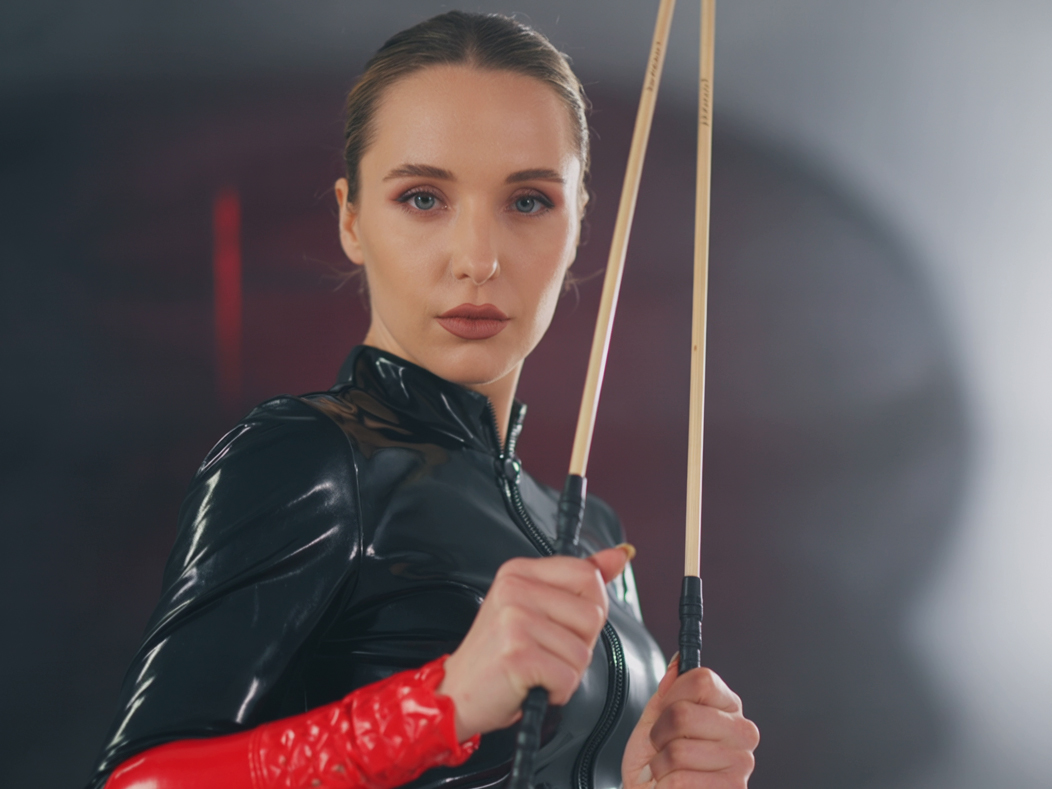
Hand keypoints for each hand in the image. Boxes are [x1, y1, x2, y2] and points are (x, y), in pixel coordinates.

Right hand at [438, 546, 631, 740]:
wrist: (456, 692)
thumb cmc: (498, 654)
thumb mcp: (535, 607)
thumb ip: (578, 581)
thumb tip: (618, 555)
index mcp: (519, 571)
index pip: (587, 576)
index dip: (590, 609)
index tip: (564, 625)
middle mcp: (514, 589)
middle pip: (592, 615)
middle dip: (579, 644)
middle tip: (545, 652)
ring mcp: (514, 620)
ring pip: (583, 652)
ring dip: (567, 672)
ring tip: (536, 669)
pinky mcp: (516, 654)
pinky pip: (568, 677)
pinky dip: (557, 691)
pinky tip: (532, 685)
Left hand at [622, 656, 758, 788]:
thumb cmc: (656, 764)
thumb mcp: (654, 721)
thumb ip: (667, 691)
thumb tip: (678, 661)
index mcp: (728, 707)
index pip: (701, 679)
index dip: (671, 695)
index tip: (664, 713)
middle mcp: (742, 732)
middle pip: (683, 714)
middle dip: (659, 734)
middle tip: (662, 748)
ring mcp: (742, 763)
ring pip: (678, 750)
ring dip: (660, 765)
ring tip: (667, 771)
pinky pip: (679, 780)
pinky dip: (664, 785)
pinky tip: (672, 787)